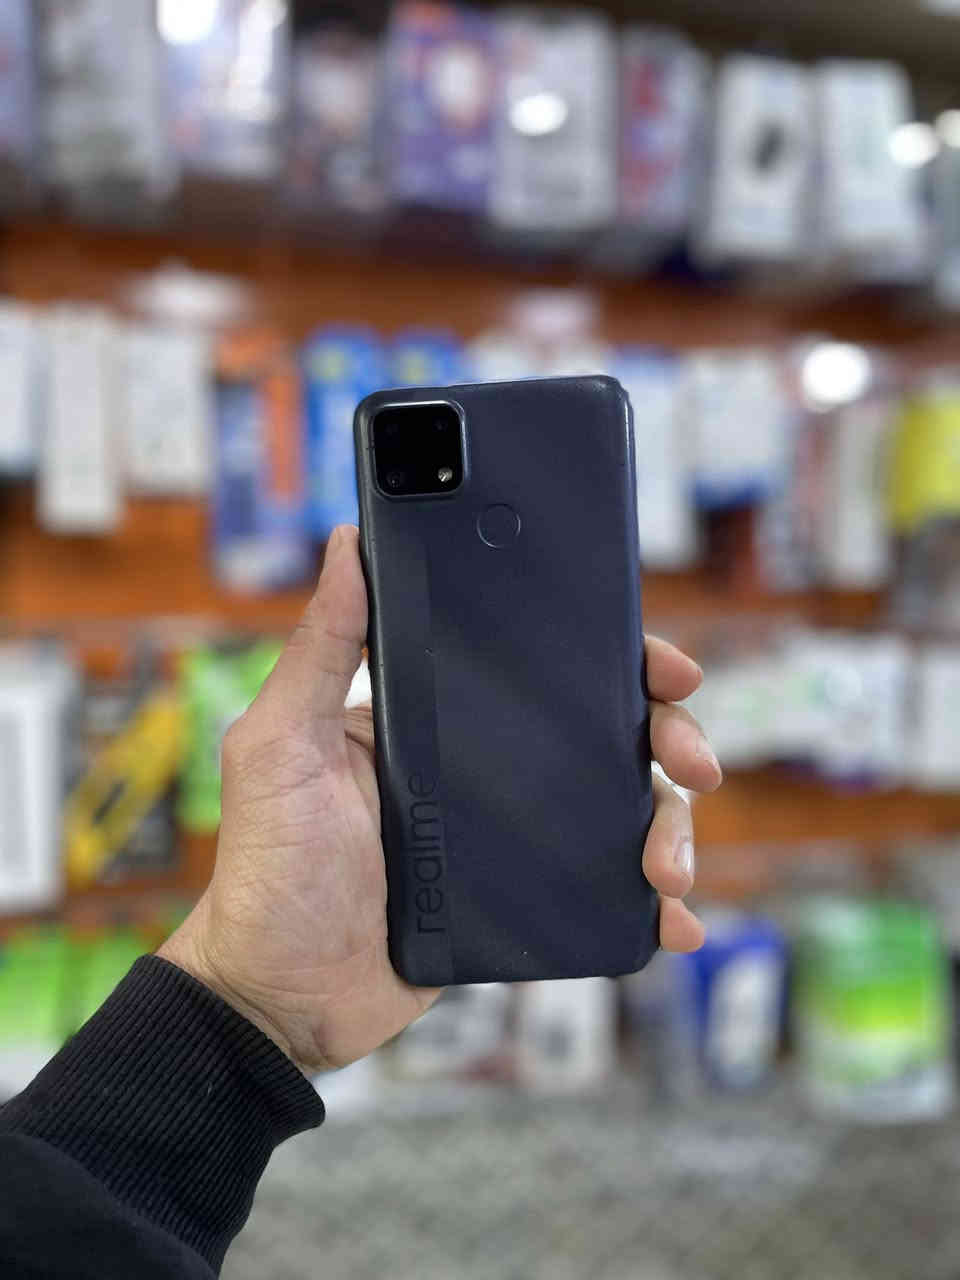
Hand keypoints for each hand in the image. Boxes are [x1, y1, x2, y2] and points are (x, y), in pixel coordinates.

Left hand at [159, 525, 719, 1071]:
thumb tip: (348, 541)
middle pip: (604, 736)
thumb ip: (320, 648)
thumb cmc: (268, 869)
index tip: (667, 668)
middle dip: (668, 741)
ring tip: (671, 869)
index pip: (541, 669)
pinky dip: (652, 906)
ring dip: (669, 828)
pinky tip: (678, 923)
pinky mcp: (521, 905)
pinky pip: (604, 894)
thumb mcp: (281, 743)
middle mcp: (483, 770)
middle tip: (695, 765)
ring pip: (620, 811)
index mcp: (439, 719)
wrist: (279, 999)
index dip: (614, 662)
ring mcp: (509, 839)